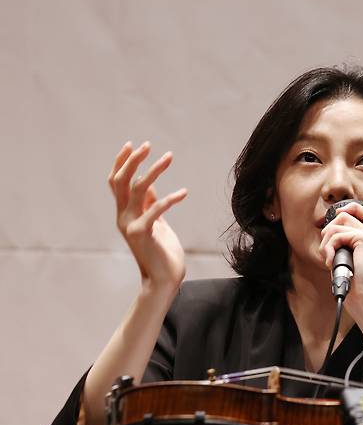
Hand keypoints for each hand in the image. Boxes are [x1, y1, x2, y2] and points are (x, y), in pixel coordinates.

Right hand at [108, 141, 187, 294]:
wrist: (164, 280)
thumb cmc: (162, 251)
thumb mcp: (156, 223)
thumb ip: (150, 205)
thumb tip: (150, 184)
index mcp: (125, 213)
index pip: (116, 183)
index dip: (121, 163)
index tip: (131, 144)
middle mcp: (123, 217)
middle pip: (121, 182)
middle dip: (132, 161)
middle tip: (148, 145)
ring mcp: (131, 226)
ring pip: (137, 190)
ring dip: (154, 171)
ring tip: (168, 157)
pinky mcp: (143, 234)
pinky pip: (156, 210)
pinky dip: (170, 199)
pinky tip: (184, 192)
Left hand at [319, 202, 362, 309]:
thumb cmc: (355, 288)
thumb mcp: (347, 262)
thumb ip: (343, 246)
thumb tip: (327, 233)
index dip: (350, 209)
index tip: (335, 218)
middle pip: (347, 214)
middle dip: (329, 229)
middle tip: (326, 249)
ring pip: (339, 223)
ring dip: (326, 241)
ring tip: (328, 258)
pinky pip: (338, 235)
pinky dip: (329, 247)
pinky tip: (330, 261)